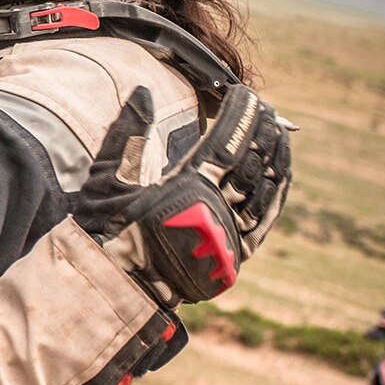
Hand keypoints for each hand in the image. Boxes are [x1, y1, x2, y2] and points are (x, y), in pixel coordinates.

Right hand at [70, 83, 291, 307]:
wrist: (115, 290)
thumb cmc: (105, 234)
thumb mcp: (107, 180)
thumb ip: (128, 134)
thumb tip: (143, 94)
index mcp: (186, 190)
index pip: (227, 143)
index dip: (241, 116)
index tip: (247, 94)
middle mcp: (215, 212)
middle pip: (254, 163)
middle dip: (264, 133)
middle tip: (268, 110)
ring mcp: (229, 237)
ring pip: (265, 191)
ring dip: (275, 160)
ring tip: (279, 136)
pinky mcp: (234, 257)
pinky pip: (265, 220)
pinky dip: (275, 194)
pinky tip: (277, 177)